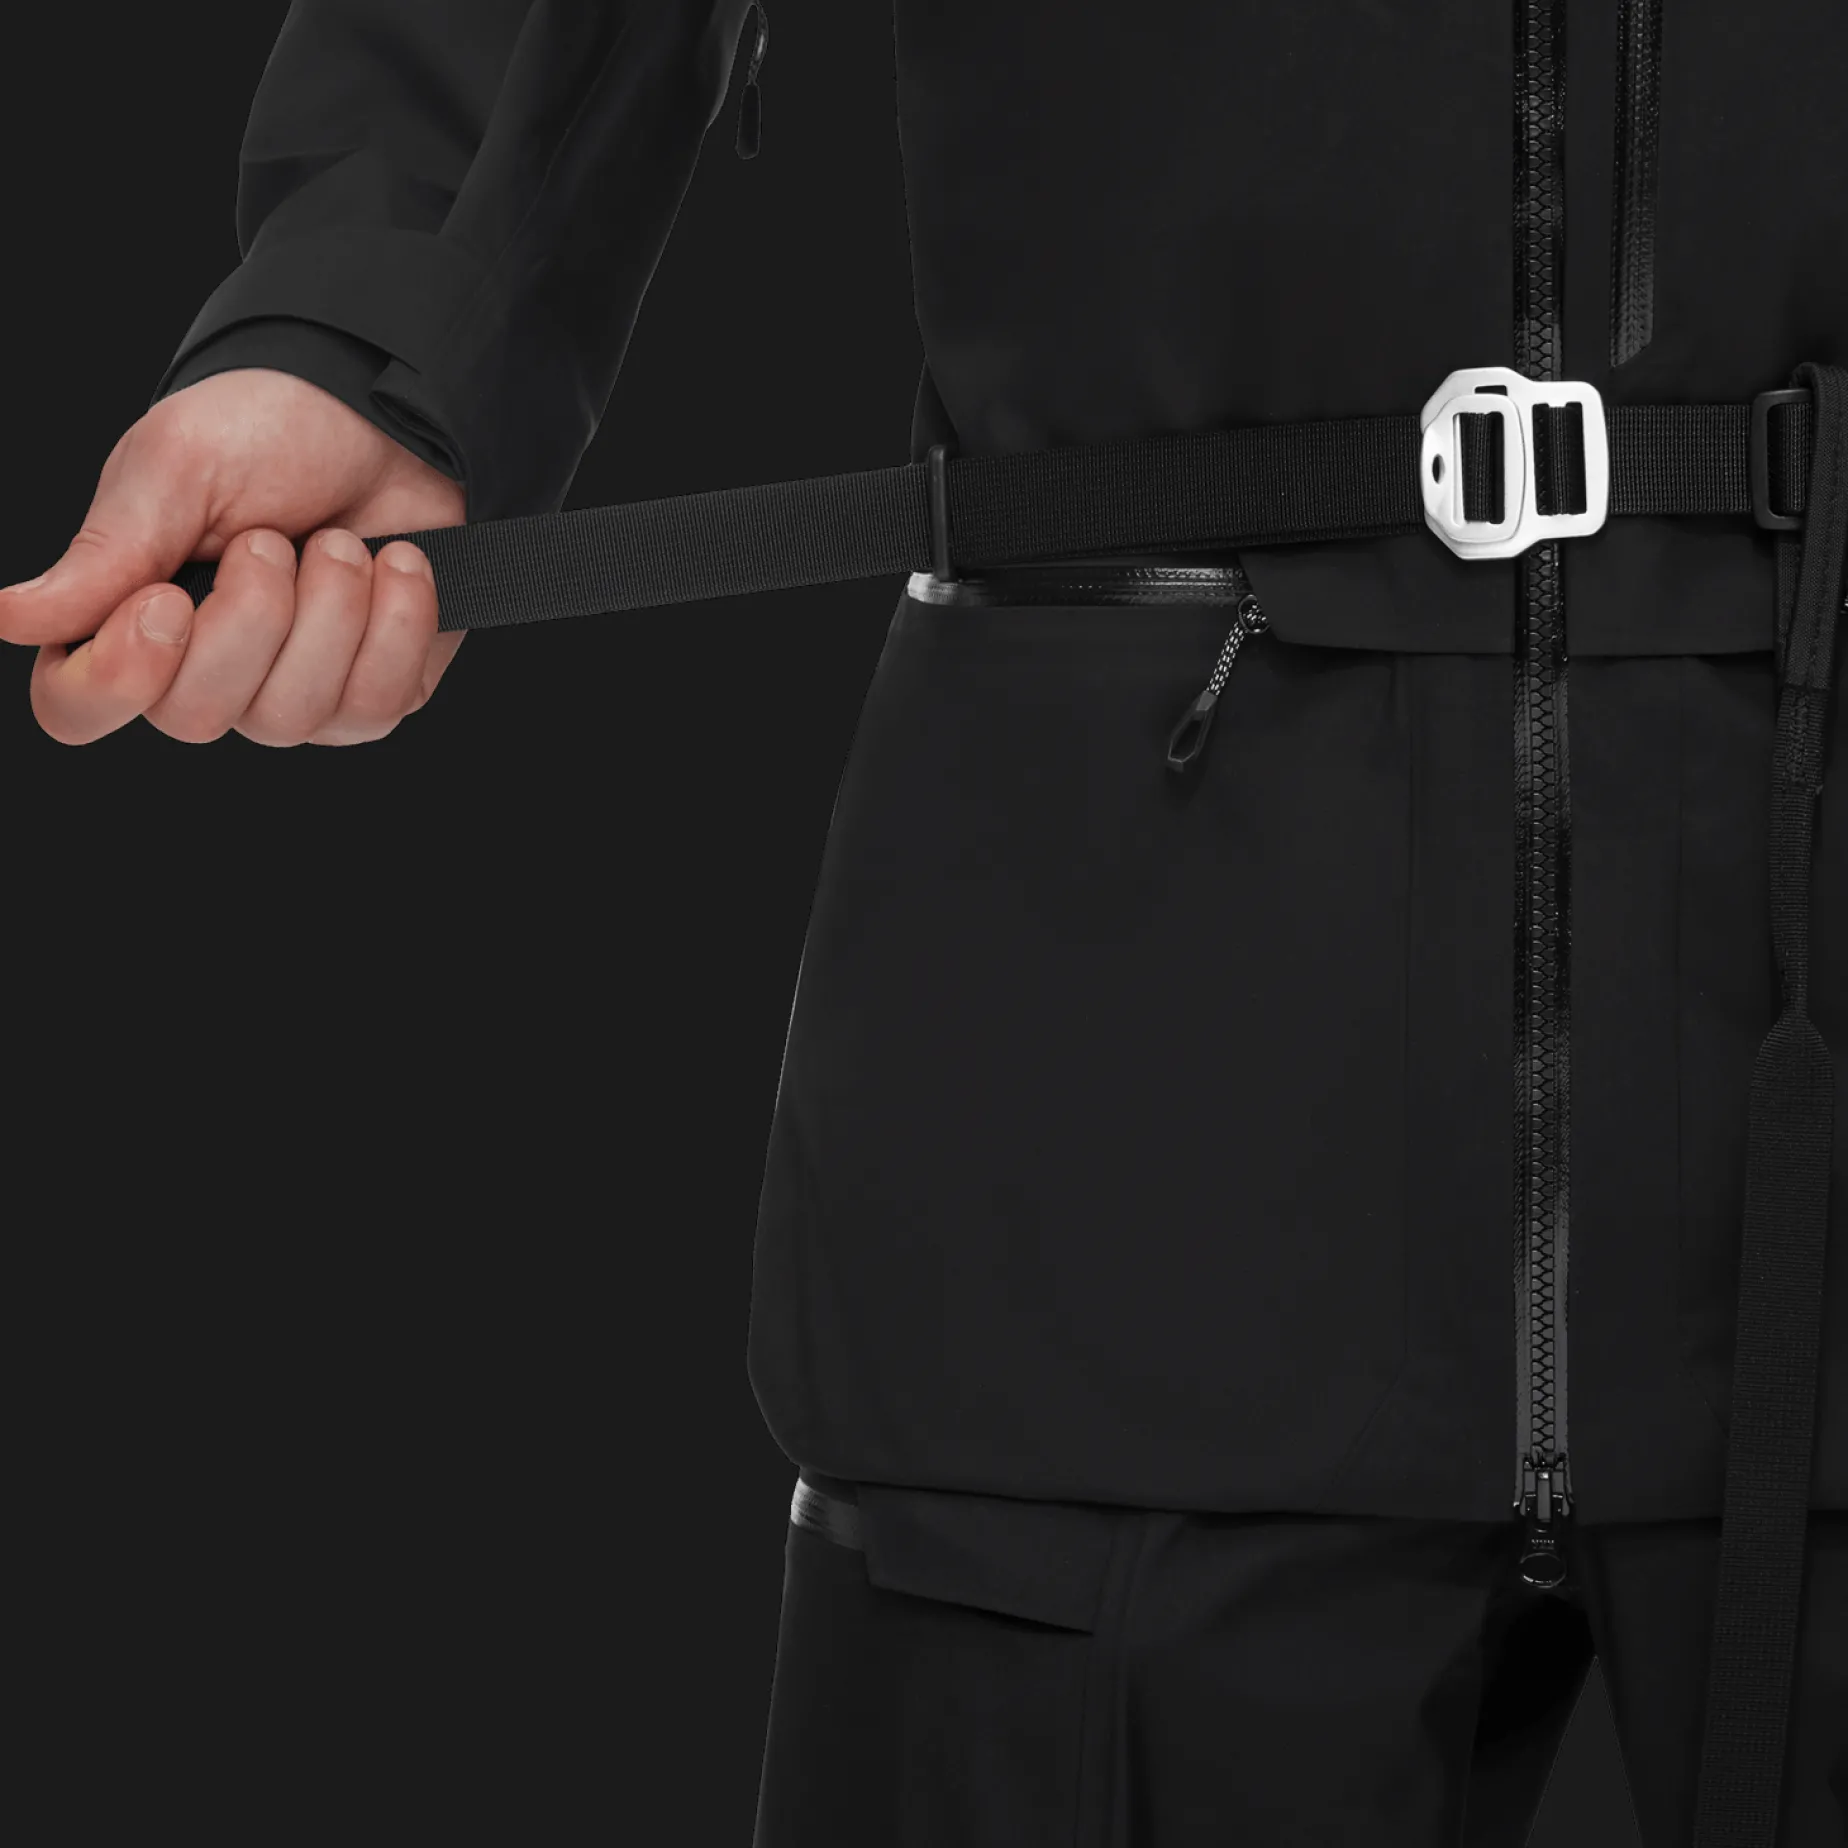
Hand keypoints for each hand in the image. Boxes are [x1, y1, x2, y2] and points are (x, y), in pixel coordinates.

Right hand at [0, 367, 468, 744]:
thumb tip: (9, 616)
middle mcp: (206, 674)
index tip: (166, 602)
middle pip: (194, 716)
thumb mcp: (176, 468)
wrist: (383, 421)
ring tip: (338, 542)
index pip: (78, 708)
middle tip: (271, 538)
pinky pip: (377, 703)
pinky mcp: (371, 696)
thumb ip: (106, 552)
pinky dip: (397, 623)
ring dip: (329, 612)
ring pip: (292, 716)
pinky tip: (395, 565)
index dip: (116, 677)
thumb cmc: (268, 436)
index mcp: (129, 618)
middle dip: (248, 617)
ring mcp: (290, 697)